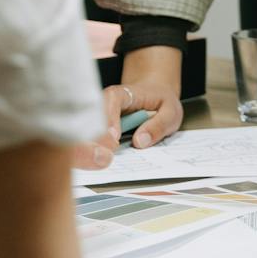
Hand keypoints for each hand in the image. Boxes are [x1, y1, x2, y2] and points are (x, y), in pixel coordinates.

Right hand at [71, 46, 184, 169]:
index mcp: (124, 94)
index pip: (112, 100)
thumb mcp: (170, 112)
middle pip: (90, 117)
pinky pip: (89, 141)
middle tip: (104, 157)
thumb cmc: (161, 103)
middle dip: (94, 137)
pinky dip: (90, 152)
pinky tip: (96, 163)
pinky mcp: (96, 131)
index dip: (110, 118)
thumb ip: (158, 125)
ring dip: (89, 147)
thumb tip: (139, 141)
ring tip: (99, 162)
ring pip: (86, 130)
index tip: (114, 138)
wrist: (153, 98)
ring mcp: (98, 118)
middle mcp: (105, 104)